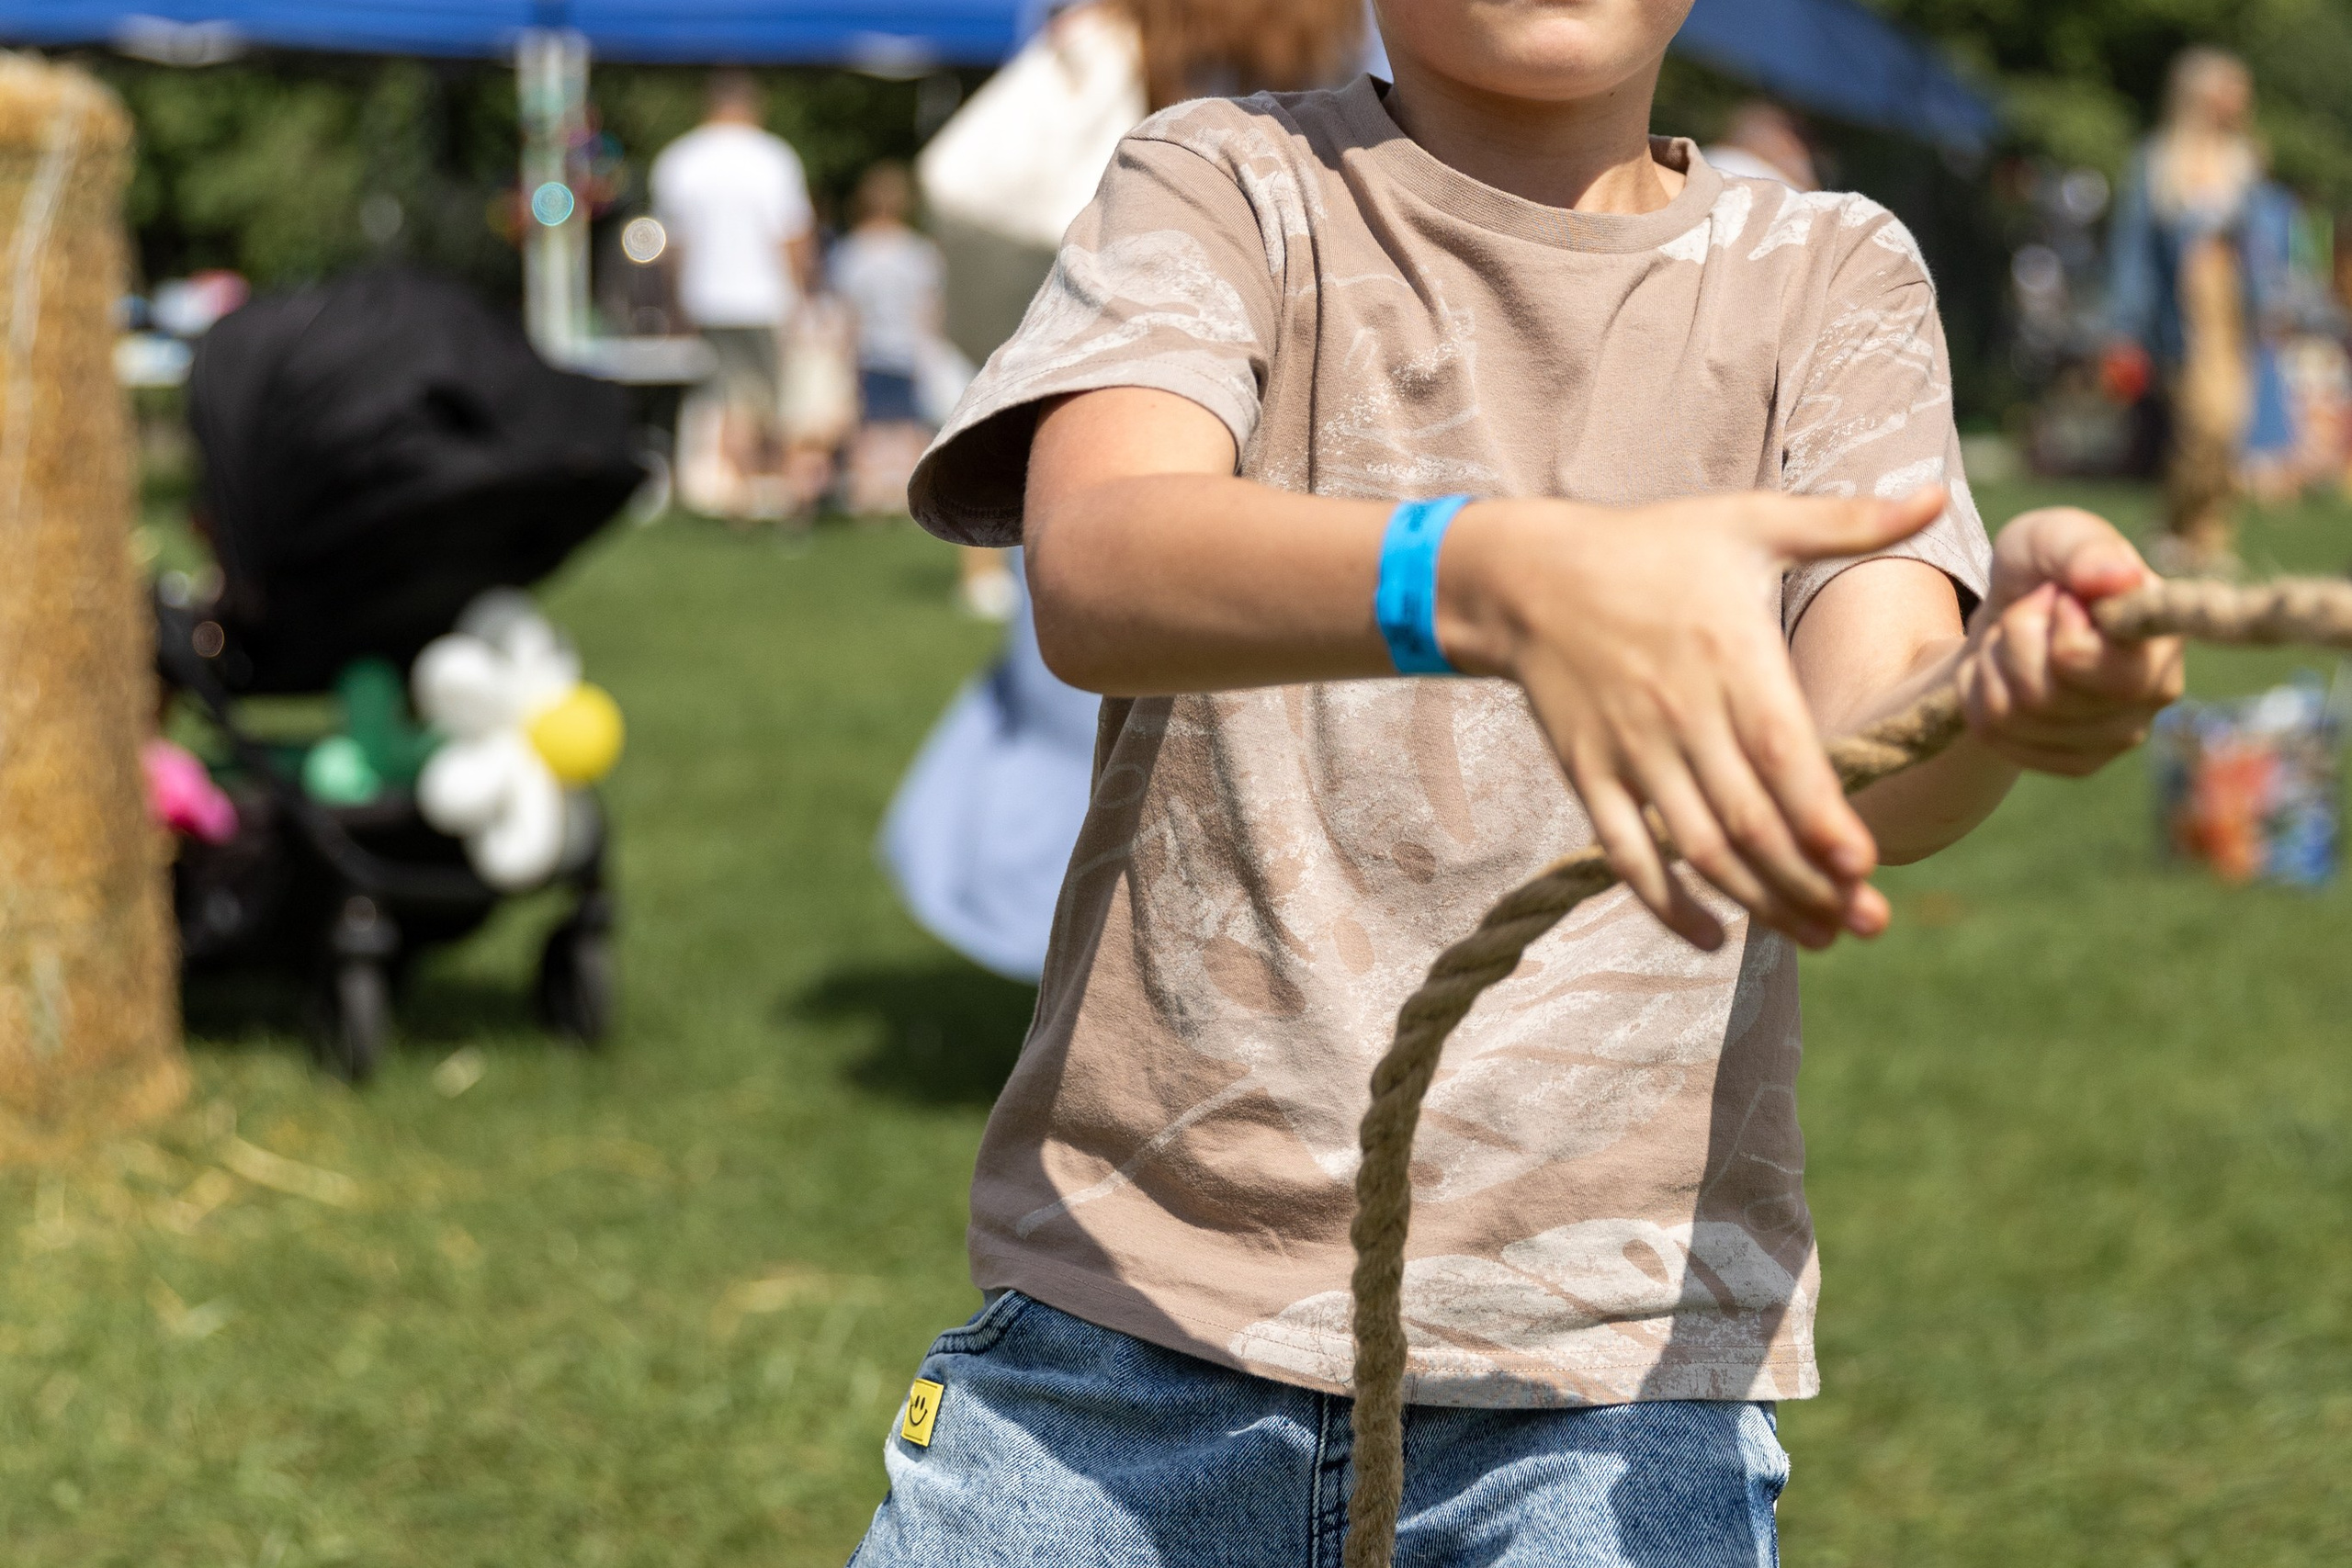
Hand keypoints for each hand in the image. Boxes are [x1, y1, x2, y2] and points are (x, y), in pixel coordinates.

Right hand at [1442, 488, 1946, 951]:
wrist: (1529, 575)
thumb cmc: (1652, 544)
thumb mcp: (1748, 518)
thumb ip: (1846, 522)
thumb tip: (1936, 495)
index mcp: (1731, 658)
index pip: (1785, 757)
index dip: (1823, 819)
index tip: (1865, 865)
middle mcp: (1681, 715)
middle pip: (1751, 822)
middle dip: (1812, 883)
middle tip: (1868, 925)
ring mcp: (1632, 754)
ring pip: (1700, 850)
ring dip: (1759, 903)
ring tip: (1816, 934)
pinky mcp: (1590, 778)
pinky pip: (1628, 857)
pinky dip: (1669, 906)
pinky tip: (1713, 937)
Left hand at [1957, 507, 2184, 775]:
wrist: (2010, 617)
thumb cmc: (2039, 570)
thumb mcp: (2050, 535)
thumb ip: (2081, 547)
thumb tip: (2117, 578)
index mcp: (2163, 634)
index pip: (2112, 667)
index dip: (2060, 627)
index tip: (2057, 594)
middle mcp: (2157, 692)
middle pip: (2046, 695)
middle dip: (2015, 640)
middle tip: (2026, 613)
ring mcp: (2120, 736)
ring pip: (2016, 716)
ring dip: (1994, 663)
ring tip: (2012, 640)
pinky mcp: (2080, 762)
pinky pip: (1996, 735)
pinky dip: (1979, 693)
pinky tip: (2001, 672)